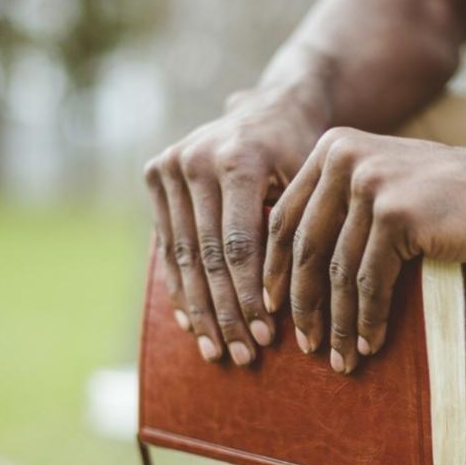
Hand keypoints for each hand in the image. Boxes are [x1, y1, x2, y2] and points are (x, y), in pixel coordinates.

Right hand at [143, 90, 323, 364]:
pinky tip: (192, 325)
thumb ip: (296, 234)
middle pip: (207, 256)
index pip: (239, 245)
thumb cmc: (304, 155)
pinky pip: (167, 244)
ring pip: (183, 256)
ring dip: (199, 310)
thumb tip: (299, 306)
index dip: (250, 296)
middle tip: (243, 357)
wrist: (272, 107)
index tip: (266, 338)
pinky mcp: (155, 174)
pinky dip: (180, 287)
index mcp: (237, 159)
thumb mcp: (310, 185)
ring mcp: (170, 165)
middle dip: (225, 313)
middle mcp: (195, 159)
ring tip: (217, 351)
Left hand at [263, 127, 465, 373]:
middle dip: (302, 304)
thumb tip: (292, 272)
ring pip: (339, 271)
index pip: (287, 217)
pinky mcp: (396, 215)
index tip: (274, 309)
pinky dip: (368, 320)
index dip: (275, 270)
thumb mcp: (385, 185)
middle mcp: (344, 158)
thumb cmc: (451, 199)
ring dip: (338, 323)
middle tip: (303, 345)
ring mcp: (370, 184)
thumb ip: (342, 207)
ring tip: (340, 358)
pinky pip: (370, 282)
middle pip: (306, 247)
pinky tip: (370, 344)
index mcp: (333, 147)